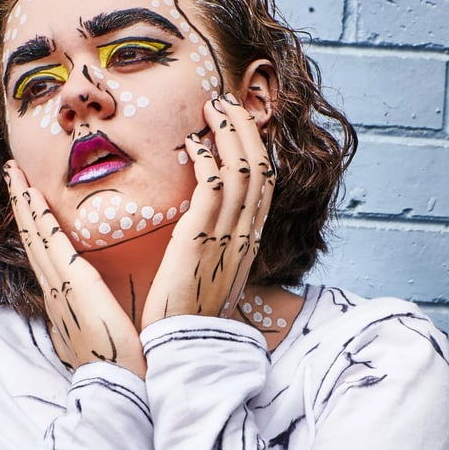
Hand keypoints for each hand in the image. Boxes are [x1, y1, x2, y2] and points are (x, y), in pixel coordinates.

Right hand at [5, 162, 145, 377]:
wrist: (119, 383)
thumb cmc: (121, 362)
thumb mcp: (104, 333)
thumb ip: (100, 312)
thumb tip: (106, 304)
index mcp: (64, 300)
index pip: (45, 254)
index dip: (33, 224)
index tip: (28, 198)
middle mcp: (55, 291)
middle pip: (32, 240)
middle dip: (21, 205)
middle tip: (13, 173)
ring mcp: (59, 286)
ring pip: (35, 237)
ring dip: (23, 203)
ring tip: (15, 173)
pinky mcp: (73, 284)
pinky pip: (52, 245)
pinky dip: (39, 219)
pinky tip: (32, 196)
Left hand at [141, 94, 274, 328]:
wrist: (184, 347)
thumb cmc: (190, 317)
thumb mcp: (213, 278)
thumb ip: (216, 249)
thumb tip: (206, 229)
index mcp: (248, 244)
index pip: (264, 186)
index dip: (254, 148)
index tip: (237, 123)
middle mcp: (245, 237)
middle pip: (259, 170)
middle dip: (245, 129)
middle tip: (224, 101)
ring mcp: (227, 238)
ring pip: (242, 172)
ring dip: (228, 133)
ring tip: (212, 107)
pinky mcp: (200, 240)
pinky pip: (213, 189)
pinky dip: (207, 159)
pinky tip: (193, 143)